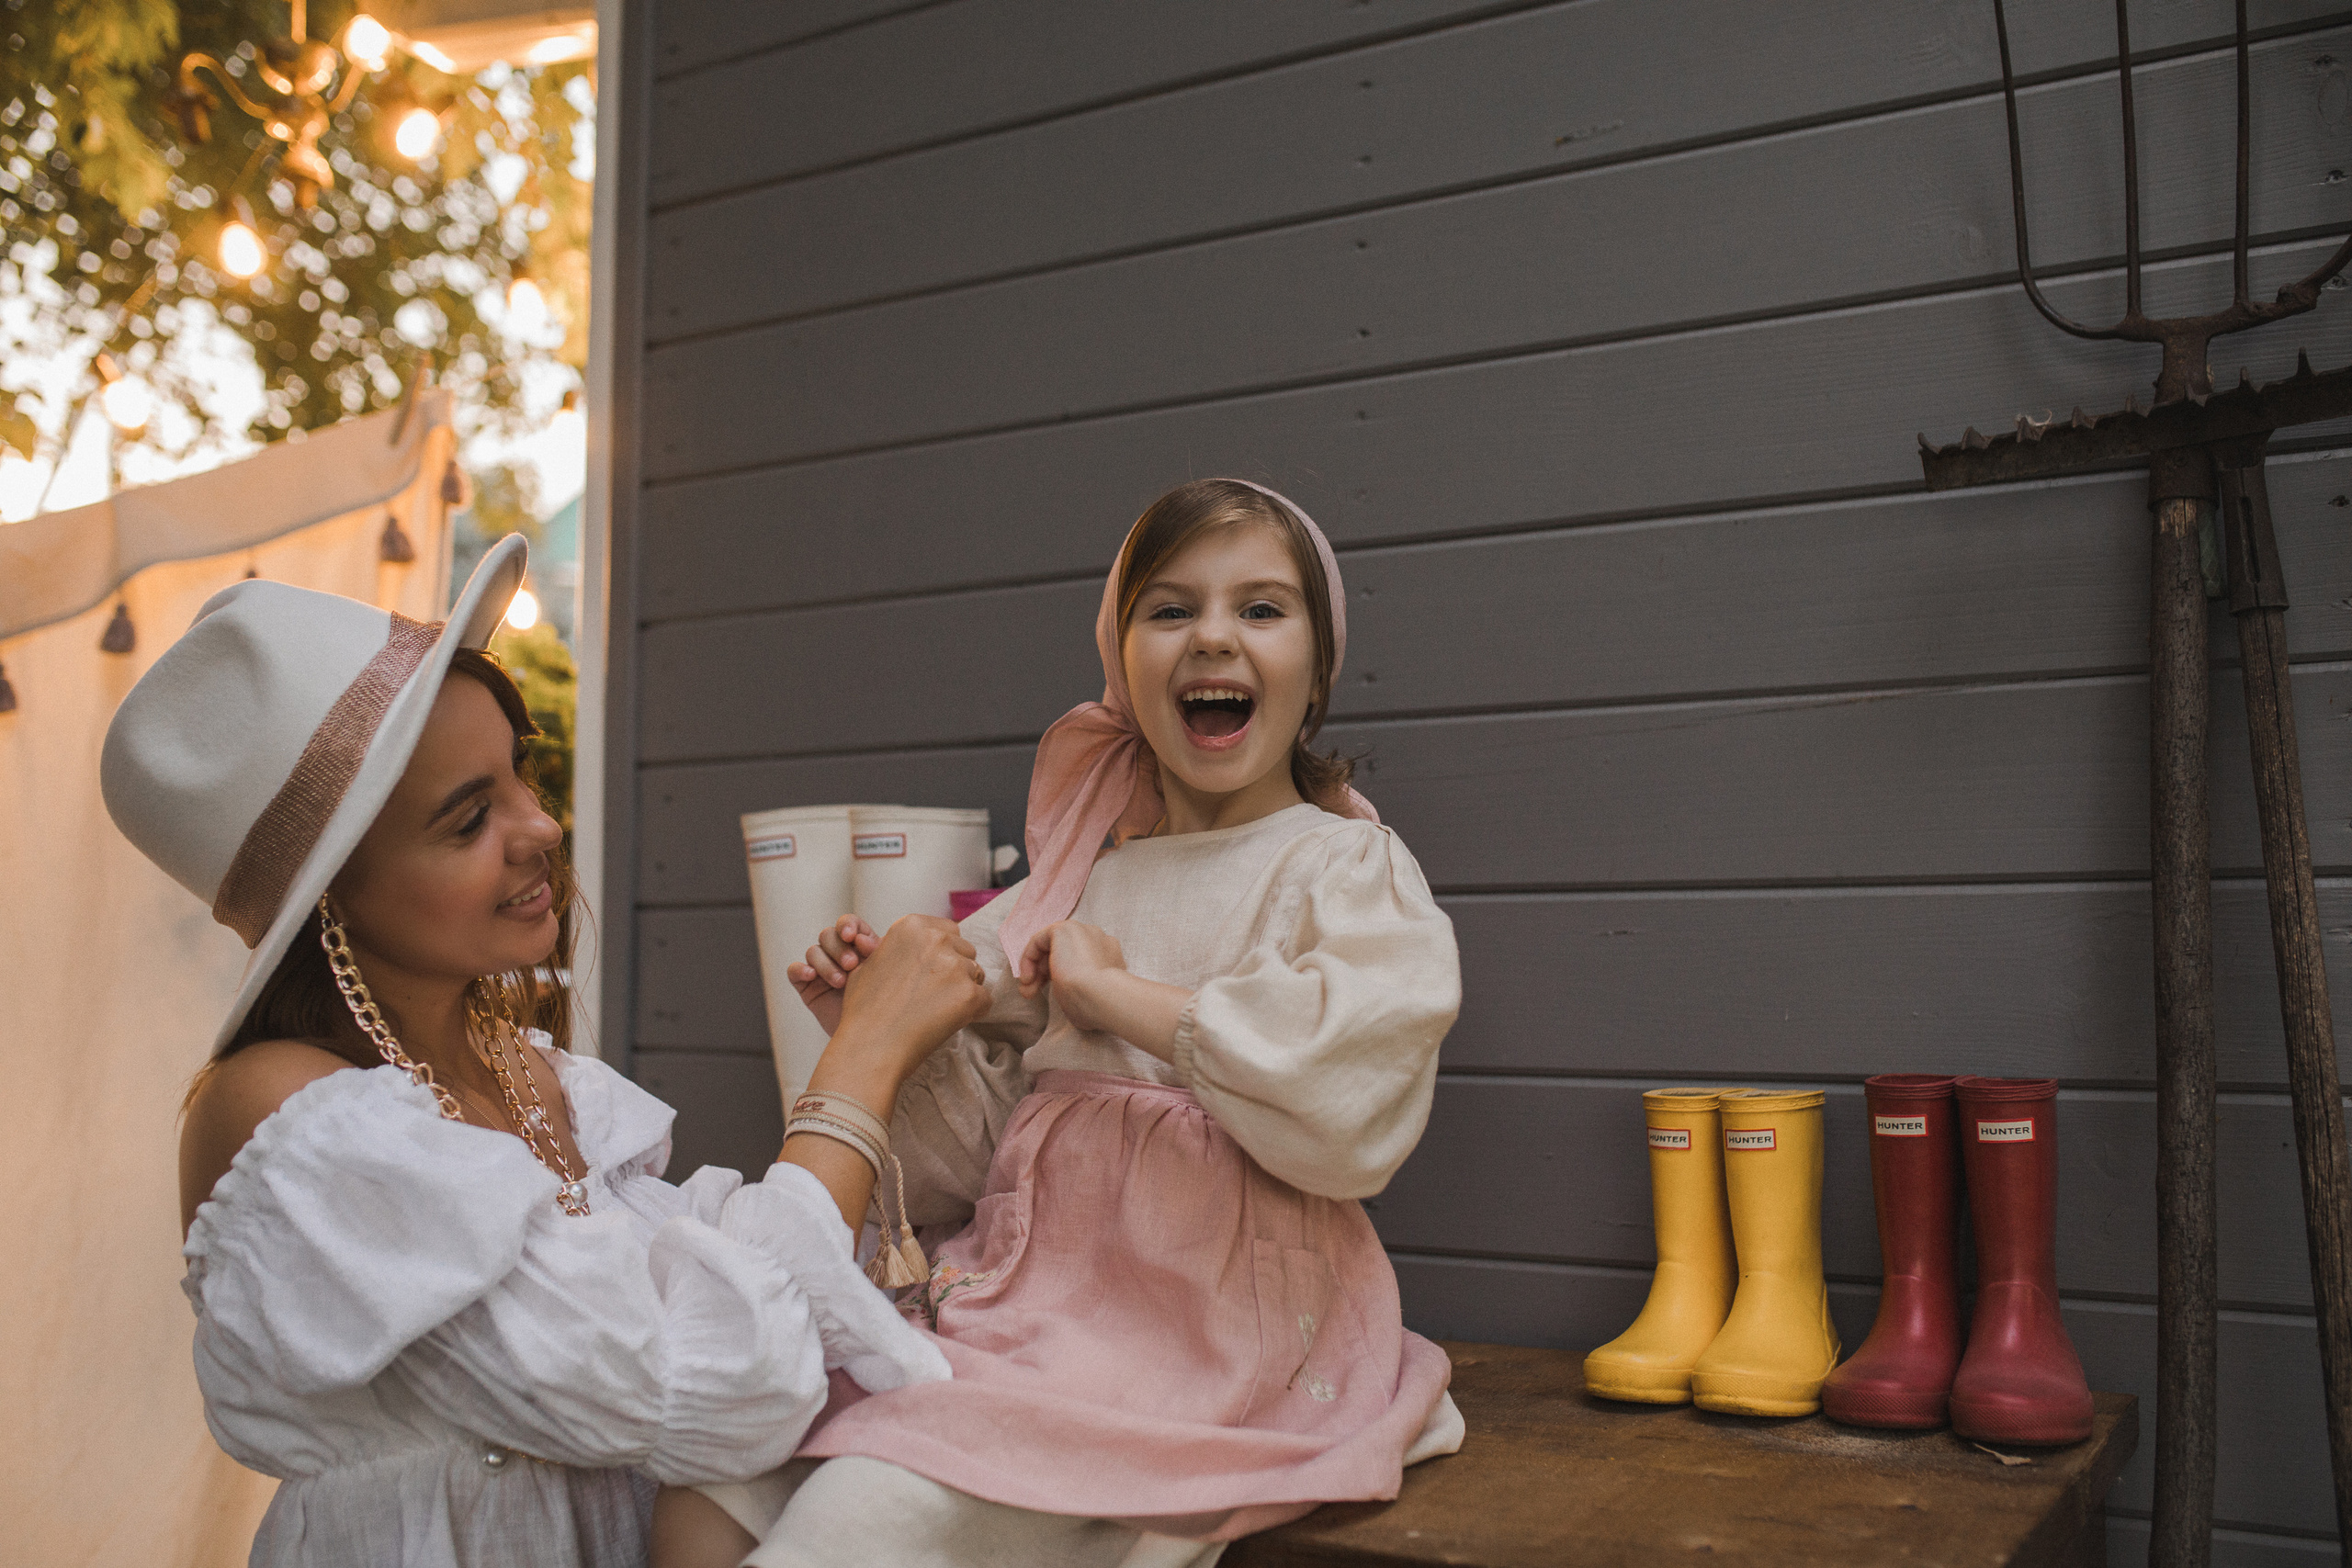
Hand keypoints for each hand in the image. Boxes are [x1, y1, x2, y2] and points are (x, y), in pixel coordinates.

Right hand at [788, 914, 877, 1035]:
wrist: (874, 1040)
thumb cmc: (887, 1007)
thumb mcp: (888, 976)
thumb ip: (878, 954)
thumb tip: (863, 939)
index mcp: (861, 947)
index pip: (849, 924)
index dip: (848, 925)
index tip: (853, 937)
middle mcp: (839, 954)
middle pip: (828, 935)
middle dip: (839, 948)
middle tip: (852, 965)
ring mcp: (821, 969)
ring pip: (813, 951)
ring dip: (826, 963)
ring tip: (842, 982)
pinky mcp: (807, 986)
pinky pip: (794, 970)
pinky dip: (801, 969)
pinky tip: (812, 975)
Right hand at [827, 914, 990, 1088]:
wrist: (870, 1046)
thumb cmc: (865, 1009)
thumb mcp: (871, 962)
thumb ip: (899, 948)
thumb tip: (916, 948)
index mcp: (911, 926)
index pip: (948, 931)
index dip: (943, 953)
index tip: (930, 973)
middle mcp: (935, 939)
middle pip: (965, 950)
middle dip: (955, 970)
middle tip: (934, 995)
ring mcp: (955, 966)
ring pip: (976, 974)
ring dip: (963, 990)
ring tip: (938, 1011)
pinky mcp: (969, 994)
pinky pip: (985, 999)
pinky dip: (972, 1012)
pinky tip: (948, 1022)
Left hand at [1017, 920, 1128, 1033]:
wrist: (1103, 996)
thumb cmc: (1097, 1005)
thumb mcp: (1087, 997)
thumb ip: (1078, 989)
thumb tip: (1069, 996)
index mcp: (1109, 957)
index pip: (1078, 960)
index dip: (1057, 979)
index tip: (1045, 996)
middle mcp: (1098, 939)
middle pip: (1063, 953)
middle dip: (1043, 975)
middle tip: (1031, 995)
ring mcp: (1083, 931)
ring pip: (1051, 946)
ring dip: (1035, 969)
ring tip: (1027, 991)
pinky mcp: (1065, 928)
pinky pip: (1040, 940)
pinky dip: (1029, 958)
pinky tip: (1027, 978)